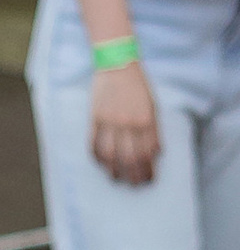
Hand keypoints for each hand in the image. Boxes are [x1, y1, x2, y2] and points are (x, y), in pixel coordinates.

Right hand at [88, 62, 158, 186]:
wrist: (117, 64)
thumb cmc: (138, 85)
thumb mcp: (153, 106)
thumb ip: (153, 130)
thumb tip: (155, 153)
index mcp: (146, 120)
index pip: (148, 153)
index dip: (148, 170)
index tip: (148, 180)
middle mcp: (128, 123)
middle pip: (130, 158)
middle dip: (133, 175)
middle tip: (134, 185)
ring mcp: (110, 121)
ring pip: (111, 155)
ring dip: (114, 171)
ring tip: (116, 179)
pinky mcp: (95, 118)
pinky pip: (94, 143)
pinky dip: (97, 157)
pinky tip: (101, 164)